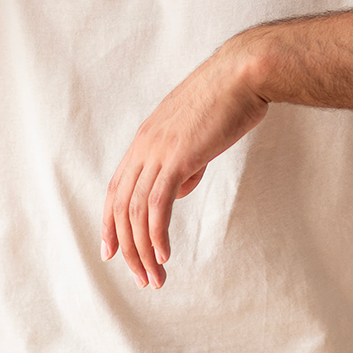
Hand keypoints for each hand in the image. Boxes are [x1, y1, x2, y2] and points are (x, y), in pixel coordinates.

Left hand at [100, 35, 270, 287]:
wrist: (243, 74)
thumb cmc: (227, 102)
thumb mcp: (196, 137)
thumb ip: (182, 164)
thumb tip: (175, 192)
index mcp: (145, 140)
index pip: (116, 189)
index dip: (110, 223)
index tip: (112, 253)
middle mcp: (143, 146)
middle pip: (121, 207)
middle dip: (127, 249)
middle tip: (141, 279)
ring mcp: (158, 151)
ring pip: (136, 212)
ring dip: (143, 250)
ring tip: (155, 278)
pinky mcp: (177, 157)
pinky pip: (157, 204)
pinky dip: (157, 234)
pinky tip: (164, 256)